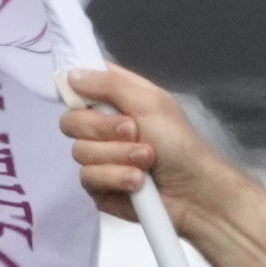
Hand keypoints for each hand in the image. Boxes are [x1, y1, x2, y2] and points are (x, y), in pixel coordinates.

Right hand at [58, 62, 234, 225]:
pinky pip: (89, 178)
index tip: (91, 98)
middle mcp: (102, 128)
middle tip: (135, 131)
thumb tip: (73, 75)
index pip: (80, 87)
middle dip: (104, 128)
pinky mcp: (99, 187)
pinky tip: (138, 182)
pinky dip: (117, 177)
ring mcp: (99, 158)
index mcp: (115, 101)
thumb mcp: (150, 103)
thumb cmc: (179, 143)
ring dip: (119, 156)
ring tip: (147, 160)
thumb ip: (111, 84)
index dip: (79, 91)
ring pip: (81, 152)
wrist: (193, 191)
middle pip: (72, 121)